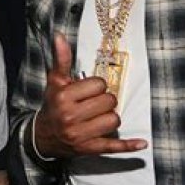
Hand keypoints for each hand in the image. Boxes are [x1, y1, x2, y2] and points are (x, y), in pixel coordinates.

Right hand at [32, 33, 147, 158]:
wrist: (43, 136)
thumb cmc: (53, 105)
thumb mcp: (55, 81)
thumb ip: (61, 58)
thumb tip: (60, 36)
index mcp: (64, 97)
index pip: (98, 84)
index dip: (96, 85)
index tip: (88, 90)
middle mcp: (70, 116)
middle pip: (109, 102)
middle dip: (105, 100)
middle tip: (93, 103)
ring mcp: (80, 135)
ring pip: (114, 120)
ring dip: (110, 117)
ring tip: (98, 116)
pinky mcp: (89, 149)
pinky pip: (113, 147)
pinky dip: (128, 146)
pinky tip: (141, 142)